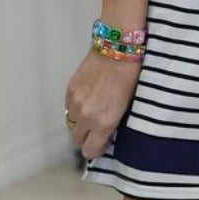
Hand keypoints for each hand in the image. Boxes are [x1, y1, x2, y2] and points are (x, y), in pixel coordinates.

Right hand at [65, 48, 143, 162]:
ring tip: (93, 111)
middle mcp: (86, 117)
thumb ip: (113, 123)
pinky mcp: (69, 90)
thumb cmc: (130, 77)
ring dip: (80, 122)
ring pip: (71, 124)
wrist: (117, 48)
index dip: (96, 149)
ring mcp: (75, 103)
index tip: (103, 143)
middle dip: (86, 138)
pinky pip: (68, 108)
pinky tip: (88, 98)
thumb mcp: (127, 106)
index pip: (90, 151)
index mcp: (104, 123)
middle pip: (77, 140)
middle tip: (98, 129)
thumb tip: (107, 132)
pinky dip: (76, 108)